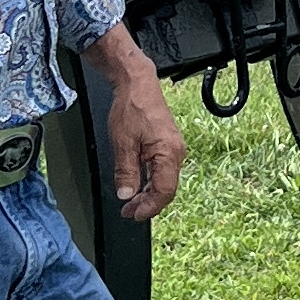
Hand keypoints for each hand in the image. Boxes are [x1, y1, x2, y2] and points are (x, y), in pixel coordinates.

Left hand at [91, 30, 187, 221]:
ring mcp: (173, 149)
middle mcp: (176, 153)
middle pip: (165, 189)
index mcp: (168, 153)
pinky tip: (138, 185)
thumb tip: (127, 194)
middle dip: (147, 203)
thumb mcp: (123, 143)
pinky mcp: (167, 145)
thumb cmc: (133, 107)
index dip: (149, 207)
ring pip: (163, 180)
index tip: (134, 215)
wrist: (137, 84)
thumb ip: (126, 172)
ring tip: (130, 202)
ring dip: (147, 193)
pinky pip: (162, 170)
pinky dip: (150, 181)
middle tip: (128, 212)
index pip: (163, 191)